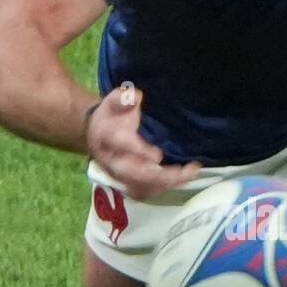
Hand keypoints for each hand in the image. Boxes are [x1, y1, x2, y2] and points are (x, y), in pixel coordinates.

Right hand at [85, 85, 201, 197]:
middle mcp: (113, 160)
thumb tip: (135, 96)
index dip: (139, 151)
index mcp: (107, 137)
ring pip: (141, 186)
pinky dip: (164, 187)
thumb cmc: (111, 116)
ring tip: (190, 173)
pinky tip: (183, 178)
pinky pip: (146, 190)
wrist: (97, 134)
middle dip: (159, 175)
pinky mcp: (128, 182)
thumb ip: (123, 98)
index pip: (122, 146)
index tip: (158, 155)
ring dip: (166, 183)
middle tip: (183, 171)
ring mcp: (120, 175)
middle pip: (134, 174)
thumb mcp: (114, 101)